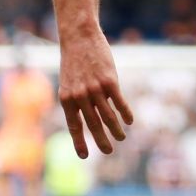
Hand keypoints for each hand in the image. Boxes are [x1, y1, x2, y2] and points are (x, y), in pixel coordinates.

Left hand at [58, 25, 133, 158]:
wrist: (79, 38)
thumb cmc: (74, 62)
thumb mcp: (69, 83)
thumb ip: (76, 101)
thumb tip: (87, 120)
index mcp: (66, 98)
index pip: (74, 126)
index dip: (79, 142)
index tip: (84, 156)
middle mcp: (80, 96)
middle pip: (93, 125)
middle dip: (101, 141)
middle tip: (108, 152)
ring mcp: (95, 89)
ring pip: (108, 116)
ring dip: (115, 130)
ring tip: (120, 138)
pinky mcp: (109, 81)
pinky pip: (119, 103)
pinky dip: (125, 114)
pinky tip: (129, 121)